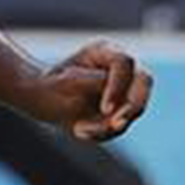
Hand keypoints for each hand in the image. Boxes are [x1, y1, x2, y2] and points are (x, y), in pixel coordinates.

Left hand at [20, 40, 151, 141]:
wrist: (41, 98)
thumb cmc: (47, 85)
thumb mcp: (58, 82)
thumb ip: (85, 83)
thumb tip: (109, 92)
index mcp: (103, 51)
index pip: (123, 63)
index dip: (118, 86)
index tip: (105, 109)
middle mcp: (119, 68)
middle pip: (144, 82)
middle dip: (132, 106)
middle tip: (115, 125)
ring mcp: (124, 88)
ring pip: (137, 107)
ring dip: (114, 124)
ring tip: (81, 130)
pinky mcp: (119, 108)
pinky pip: (121, 124)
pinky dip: (103, 132)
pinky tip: (78, 131)